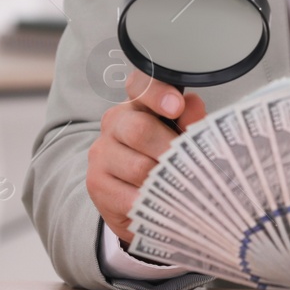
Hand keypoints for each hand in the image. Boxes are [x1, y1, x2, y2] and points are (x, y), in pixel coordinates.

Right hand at [85, 68, 205, 246]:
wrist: (141, 202)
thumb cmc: (165, 162)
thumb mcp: (182, 138)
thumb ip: (190, 120)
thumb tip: (193, 105)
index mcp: (138, 104)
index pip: (140, 85)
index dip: (158, 93)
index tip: (177, 107)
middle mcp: (114, 122)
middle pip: (140, 129)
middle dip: (170, 150)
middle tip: (189, 165)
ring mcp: (101, 153)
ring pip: (138, 166)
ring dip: (164, 180)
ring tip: (178, 188)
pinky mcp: (96, 183)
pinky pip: (129, 196)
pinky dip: (151, 202)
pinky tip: (161, 203)